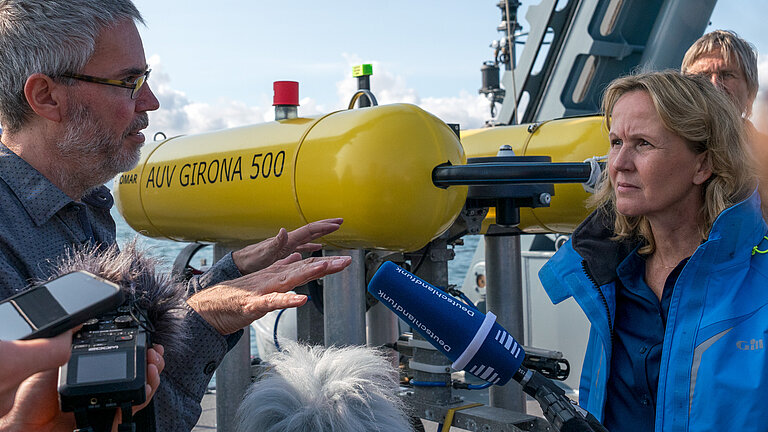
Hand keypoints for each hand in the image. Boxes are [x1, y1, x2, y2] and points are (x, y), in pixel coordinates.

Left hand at [0, 344, 164, 430]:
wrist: (26, 424)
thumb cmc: (32, 399)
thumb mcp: (54, 362)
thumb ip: (69, 345)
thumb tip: (80, 321)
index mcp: (93, 371)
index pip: (123, 357)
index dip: (137, 348)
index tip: (146, 339)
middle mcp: (105, 385)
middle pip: (138, 371)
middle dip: (151, 359)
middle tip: (154, 351)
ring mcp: (110, 401)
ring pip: (142, 387)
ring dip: (153, 374)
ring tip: (153, 363)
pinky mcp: (112, 415)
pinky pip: (134, 406)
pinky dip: (144, 393)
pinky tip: (146, 382)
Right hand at [187, 253, 351, 334]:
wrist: (207, 308)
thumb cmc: (235, 298)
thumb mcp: (262, 282)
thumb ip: (281, 269)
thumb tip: (299, 258)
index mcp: (275, 276)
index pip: (305, 267)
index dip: (325, 263)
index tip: (345, 260)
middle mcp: (271, 279)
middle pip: (303, 270)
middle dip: (326, 265)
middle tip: (347, 261)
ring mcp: (262, 291)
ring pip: (289, 280)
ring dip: (309, 273)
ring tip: (327, 266)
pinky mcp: (252, 305)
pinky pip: (272, 302)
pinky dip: (287, 300)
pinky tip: (301, 299)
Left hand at [231, 218, 342, 273]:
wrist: (241, 263)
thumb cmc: (252, 259)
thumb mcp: (264, 253)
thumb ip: (275, 242)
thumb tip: (283, 230)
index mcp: (288, 240)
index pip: (309, 230)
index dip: (324, 227)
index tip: (337, 224)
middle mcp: (289, 240)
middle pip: (312, 230)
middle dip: (326, 225)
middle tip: (341, 220)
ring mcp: (287, 246)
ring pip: (309, 238)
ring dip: (321, 233)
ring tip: (333, 230)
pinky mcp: (284, 252)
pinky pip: (303, 247)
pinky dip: (312, 245)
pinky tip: (317, 248)